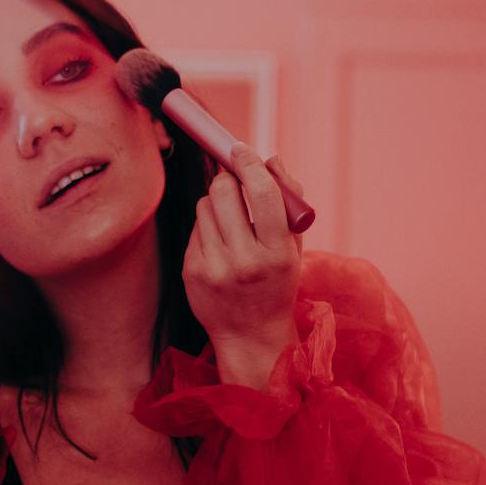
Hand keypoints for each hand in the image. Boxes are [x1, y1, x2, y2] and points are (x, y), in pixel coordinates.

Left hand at [184, 145, 303, 389]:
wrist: (251, 334)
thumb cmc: (277, 281)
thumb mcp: (293, 245)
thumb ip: (288, 199)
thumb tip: (270, 158)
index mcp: (278, 253)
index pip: (262, 194)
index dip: (249, 164)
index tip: (241, 150)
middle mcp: (245, 262)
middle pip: (224, 192)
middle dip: (228, 179)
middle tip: (234, 181)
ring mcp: (215, 268)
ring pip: (204, 206)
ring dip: (216, 203)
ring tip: (230, 224)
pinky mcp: (192, 272)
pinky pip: (194, 227)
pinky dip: (206, 227)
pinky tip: (219, 246)